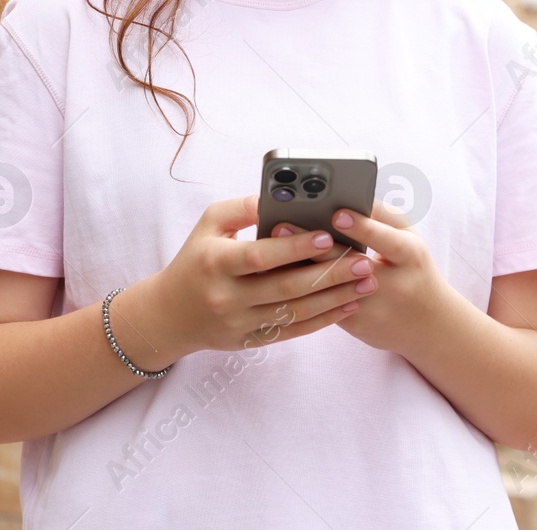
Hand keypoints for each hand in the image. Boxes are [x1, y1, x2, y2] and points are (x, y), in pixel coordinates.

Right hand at [151, 195, 378, 356]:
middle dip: (329, 273)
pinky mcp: (252, 340)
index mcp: (216, 263)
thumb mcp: (208, 225)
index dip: (294, 247)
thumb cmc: (195, 260)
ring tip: (365, 282)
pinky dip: (323, 319)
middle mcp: (228, 297)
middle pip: (286, 287)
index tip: (327, 235)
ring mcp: (241, 323)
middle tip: (362, 260)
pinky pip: (294, 331)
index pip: (260, 256)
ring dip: (335, 298)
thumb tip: (279, 197)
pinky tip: (347, 305)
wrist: (170, 315)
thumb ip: (242, 208)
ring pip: (296, 312)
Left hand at [268, 199, 444, 355]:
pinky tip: (273, 271)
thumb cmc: (411, 266)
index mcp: (409, 256)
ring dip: (296, 267)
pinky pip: (320, 304)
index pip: (386, 241)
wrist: (427, 325)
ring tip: (269, 247)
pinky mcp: (353, 324)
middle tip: (282, 224)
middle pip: (347, 265)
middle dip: (312, 245)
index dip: (362, 227)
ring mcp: (371, 308)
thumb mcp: (407, 236)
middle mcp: (392, 285)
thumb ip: (379, 214)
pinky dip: (296, 286)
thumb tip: (343, 194)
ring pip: (328, 289)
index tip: (337, 213)